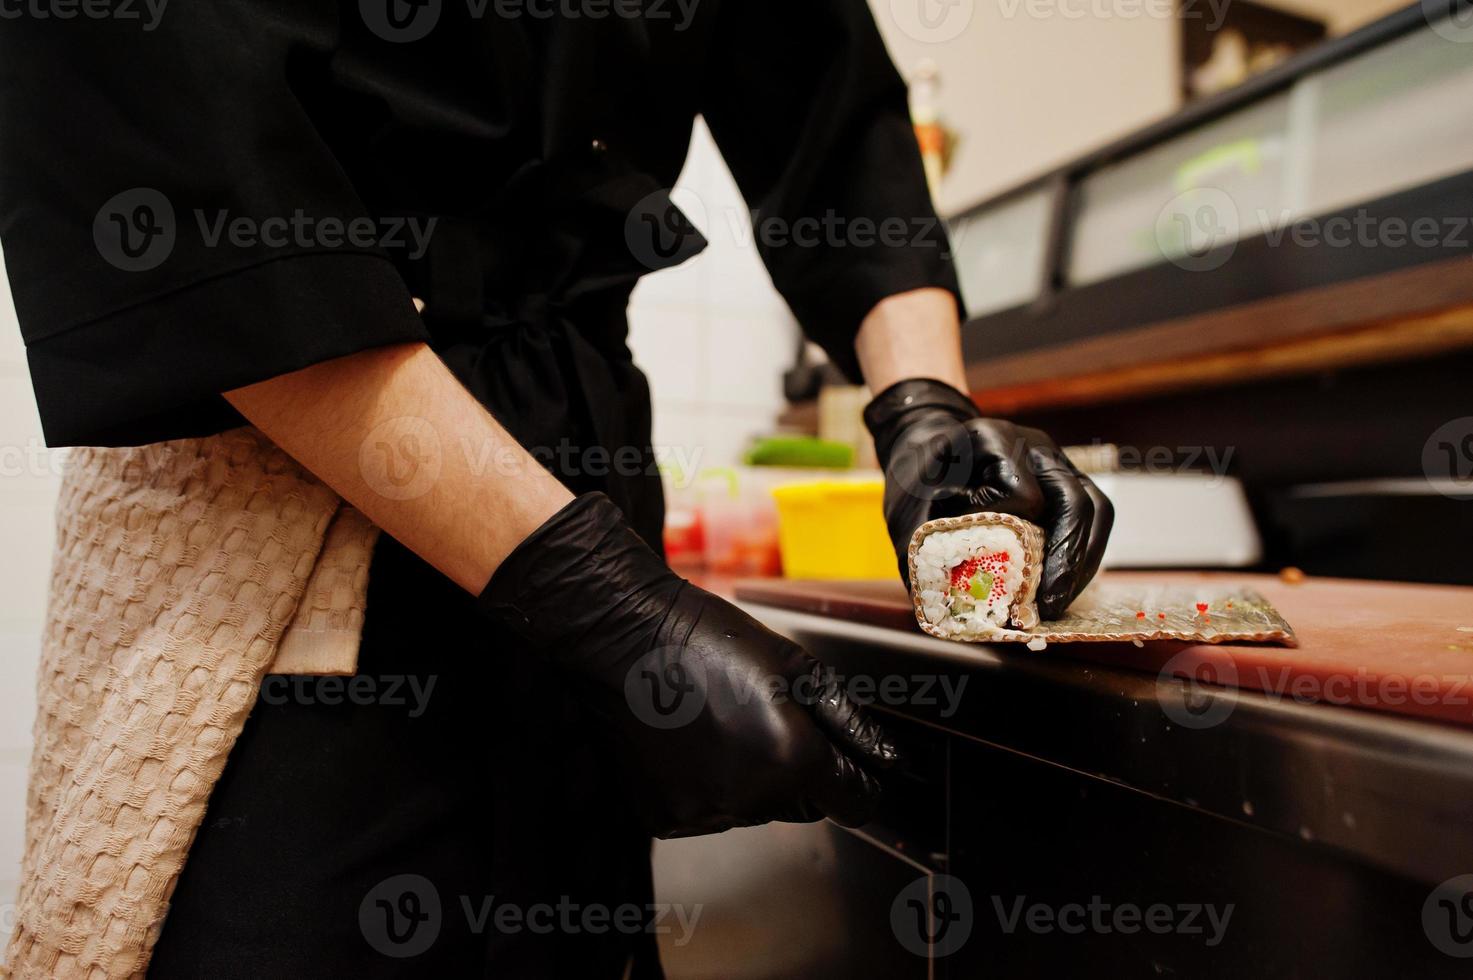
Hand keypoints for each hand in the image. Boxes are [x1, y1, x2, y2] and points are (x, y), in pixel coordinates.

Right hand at [478, 493, 897, 837]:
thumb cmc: (710, 638)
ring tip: (723, 720)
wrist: (625, 637)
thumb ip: (850, 724)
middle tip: (767, 715)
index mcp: (792, 760)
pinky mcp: (665, 818)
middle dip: (802, 771)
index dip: (862, 781)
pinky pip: (711, 810)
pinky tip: (693, 740)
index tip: (853, 762)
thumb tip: (890, 762)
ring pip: (757, 809)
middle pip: (806, 806)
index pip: (856, 804)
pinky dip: (711, 784)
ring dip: (755, 778)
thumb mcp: (796, 667)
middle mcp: (750, 799)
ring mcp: (703, 813)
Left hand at [864, 379, 1112, 619]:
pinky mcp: (1070, 482)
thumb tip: (946, 612)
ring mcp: (1057, 462)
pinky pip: (1095, 517)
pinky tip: (1065, 587)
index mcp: (989, 439)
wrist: (926, 452)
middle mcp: (1033, 445)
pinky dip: (1085, 556)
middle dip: (1065, 558)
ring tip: (1059, 603)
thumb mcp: (907, 512)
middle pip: (1073, 499)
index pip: (1019, 491)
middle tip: (1049, 603)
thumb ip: (922, 556)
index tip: (982, 554)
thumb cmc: (918, 483)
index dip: (1007, 528)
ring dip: (1082, 562)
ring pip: (1095, 508)